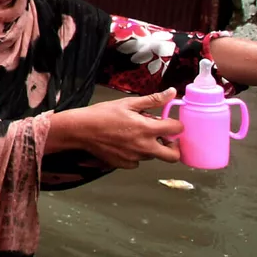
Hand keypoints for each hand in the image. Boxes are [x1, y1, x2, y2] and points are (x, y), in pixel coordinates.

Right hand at [48, 88, 182, 168]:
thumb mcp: (128, 103)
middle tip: (163, 138)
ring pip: (153, 156)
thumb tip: (172, 92)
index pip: (176, 129)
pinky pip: (138, 162)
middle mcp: (144, 146)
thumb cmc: (102, 114)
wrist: (80, 130)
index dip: (175, 124)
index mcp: (147, 129)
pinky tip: (124, 144)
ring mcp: (135, 158)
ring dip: (150, 147)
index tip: (168, 122)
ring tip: (135, 136)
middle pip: (173, 155)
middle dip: (173, 147)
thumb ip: (153, 100)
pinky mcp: (124, 164)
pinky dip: (136, 154)